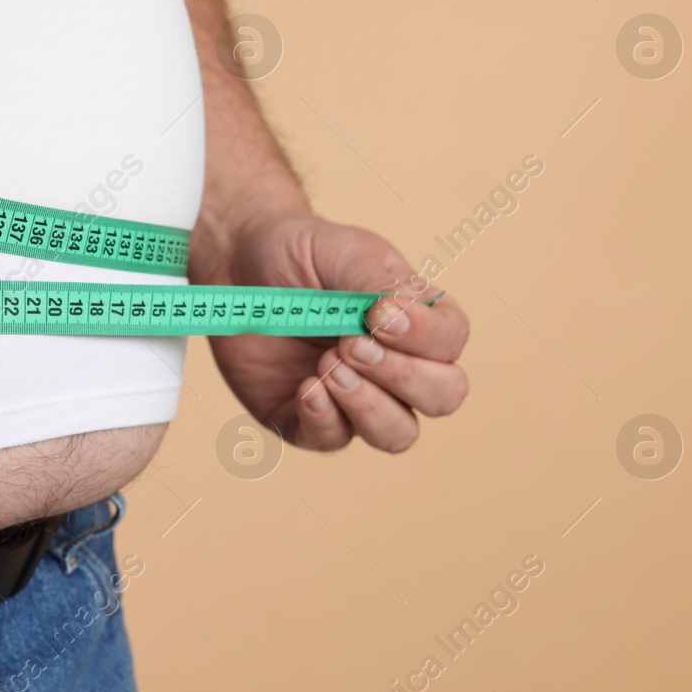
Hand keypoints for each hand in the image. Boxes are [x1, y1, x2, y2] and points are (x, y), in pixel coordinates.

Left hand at [200, 213, 469, 452]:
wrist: (240, 265)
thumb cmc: (301, 254)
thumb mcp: (344, 251)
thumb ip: (376, 282)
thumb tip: (394, 317)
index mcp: (419, 320)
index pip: (450, 343)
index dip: (423, 337)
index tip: (378, 314)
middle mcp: (399, 366)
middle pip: (442, 397)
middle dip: (401, 376)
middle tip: (349, 344)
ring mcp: (358, 398)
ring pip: (399, 433)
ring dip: (369, 405)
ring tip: (327, 366)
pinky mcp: (310, 419)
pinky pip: (334, 440)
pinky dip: (324, 419)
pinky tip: (306, 388)